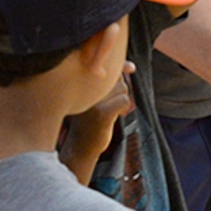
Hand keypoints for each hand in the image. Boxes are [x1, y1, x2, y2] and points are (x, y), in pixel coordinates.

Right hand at [58, 64, 134, 183]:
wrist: (80, 145)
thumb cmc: (89, 117)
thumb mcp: (96, 95)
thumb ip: (109, 79)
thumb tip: (131, 67)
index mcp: (80, 80)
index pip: (107, 64)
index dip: (120, 66)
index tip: (131, 69)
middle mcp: (83, 87)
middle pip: (117, 78)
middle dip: (119, 90)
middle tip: (109, 103)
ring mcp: (92, 100)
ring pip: (123, 89)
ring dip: (121, 100)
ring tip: (109, 110)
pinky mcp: (101, 113)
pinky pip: (125, 101)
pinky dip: (124, 108)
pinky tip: (115, 115)